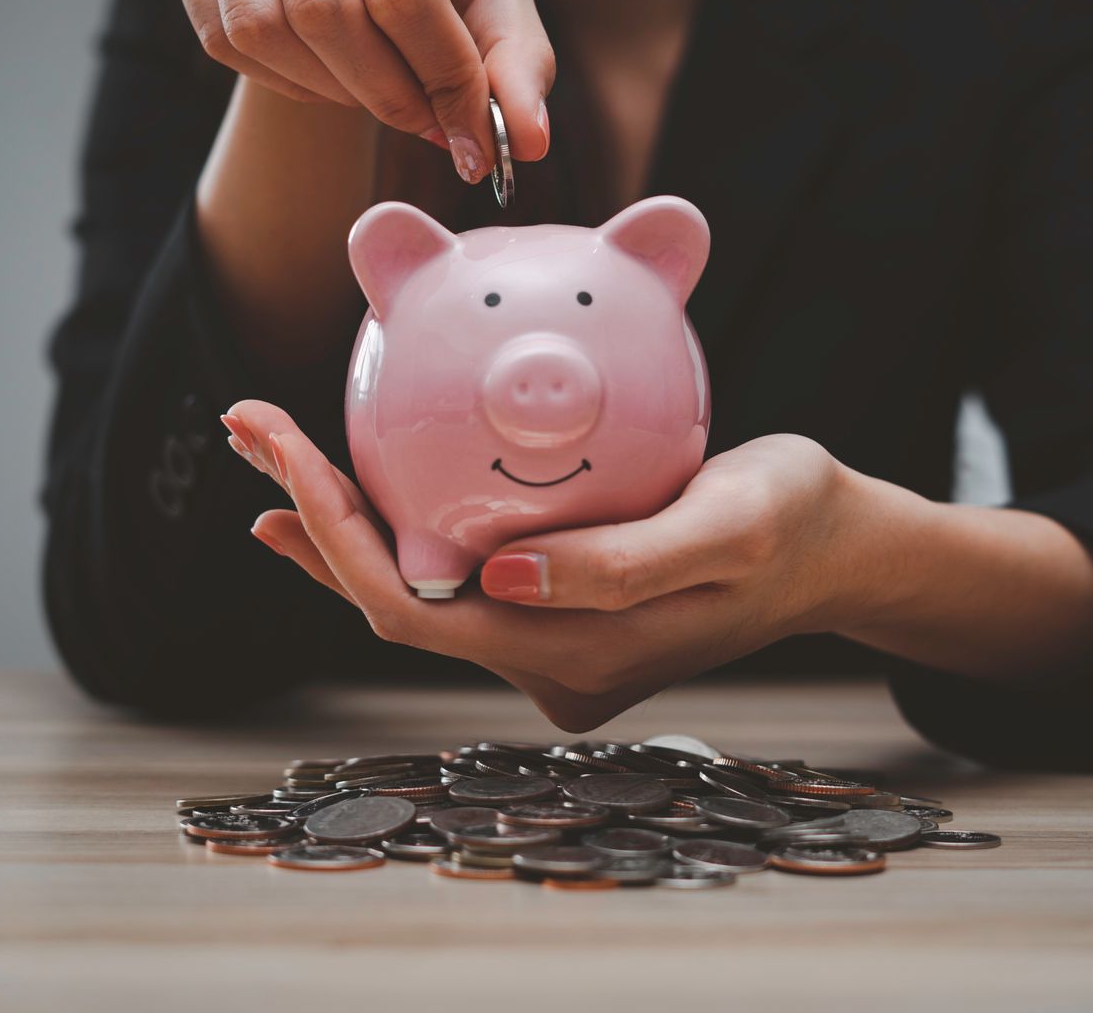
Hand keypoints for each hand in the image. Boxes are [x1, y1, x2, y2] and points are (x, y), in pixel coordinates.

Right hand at [158, 0, 554, 181]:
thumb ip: (518, 57)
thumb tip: (526, 142)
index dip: (441, 77)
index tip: (474, 133)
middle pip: (323, 9)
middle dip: (384, 94)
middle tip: (425, 124)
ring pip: (260, 28)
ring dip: (329, 91)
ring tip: (378, 91)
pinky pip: (219, 34)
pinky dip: (280, 80)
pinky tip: (325, 72)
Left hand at [223, 400, 886, 731]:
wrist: (842, 555)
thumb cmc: (798, 523)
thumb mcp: (731, 524)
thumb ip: (624, 562)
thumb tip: (502, 576)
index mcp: (577, 655)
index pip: (411, 607)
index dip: (330, 537)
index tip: (281, 445)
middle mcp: (549, 669)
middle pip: (391, 603)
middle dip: (309, 516)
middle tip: (250, 423)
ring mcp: (553, 650)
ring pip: (414, 593)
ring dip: (338, 524)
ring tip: (274, 446)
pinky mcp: (561, 618)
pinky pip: (453, 578)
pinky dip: (393, 531)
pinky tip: (348, 489)